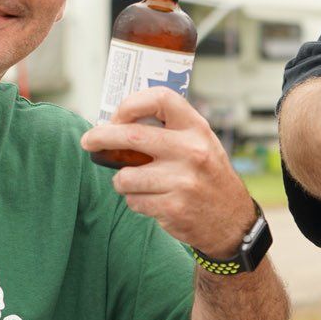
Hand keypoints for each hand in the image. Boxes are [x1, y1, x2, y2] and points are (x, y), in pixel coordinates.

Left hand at [79, 88, 254, 255]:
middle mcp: (191, 151)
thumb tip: (118, 123)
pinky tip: (153, 201)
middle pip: (130, 135)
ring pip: (125, 176)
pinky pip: (134, 201)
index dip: (131, 104)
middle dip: (100, 137)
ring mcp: (182, 181)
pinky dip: (136, 201)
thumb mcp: (201, 144)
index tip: (116, 116)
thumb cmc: (208, 177)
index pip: (161, 98)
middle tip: (88, 141)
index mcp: (197, 129)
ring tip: (138, 183)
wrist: (232, 220)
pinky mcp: (172, 207)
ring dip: (122, 181)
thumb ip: (170, 131)